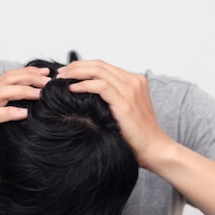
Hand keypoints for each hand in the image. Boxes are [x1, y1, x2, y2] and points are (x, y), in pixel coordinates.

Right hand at [0, 66, 51, 184]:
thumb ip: (6, 111)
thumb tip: (32, 107)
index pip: (8, 76)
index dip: (28, 72)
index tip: (46, 74)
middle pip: (8, 78)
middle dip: (30, 77)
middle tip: (49, 81)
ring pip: (3, 92)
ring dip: (24, 90)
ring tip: (41, 94)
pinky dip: (12, 112)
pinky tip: (26, 114)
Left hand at [57, 60, 174, 171]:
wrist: (154, 149)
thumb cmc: (137, 135)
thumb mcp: (124, 110)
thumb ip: (110, 98)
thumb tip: (84, 94)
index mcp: (134, 81)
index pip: (103, 66)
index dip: (82, 66)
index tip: (67, 73)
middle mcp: (134, 81)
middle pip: (99, 65)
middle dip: (76, 66)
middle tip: (60, 73)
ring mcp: (131, 90)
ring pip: (98, 71)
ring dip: (77, 73)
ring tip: (62, 79)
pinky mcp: (125, 102)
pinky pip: (100, 86)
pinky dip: (84, 85)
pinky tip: (72, 89)